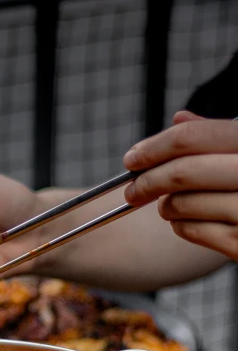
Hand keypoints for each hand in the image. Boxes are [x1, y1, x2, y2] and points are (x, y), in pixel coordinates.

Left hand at [123, 111, 237, 259]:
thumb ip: (219, 136)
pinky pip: (193, 231)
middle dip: (148, 181)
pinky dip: (180, 226)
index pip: (192, 137)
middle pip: (182, 171)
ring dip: (165, 206)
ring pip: (183, 204)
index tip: (132, 159)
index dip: (154, 147)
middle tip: (133, 190)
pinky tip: (183, 223)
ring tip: (166, 206)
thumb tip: (178, 119)